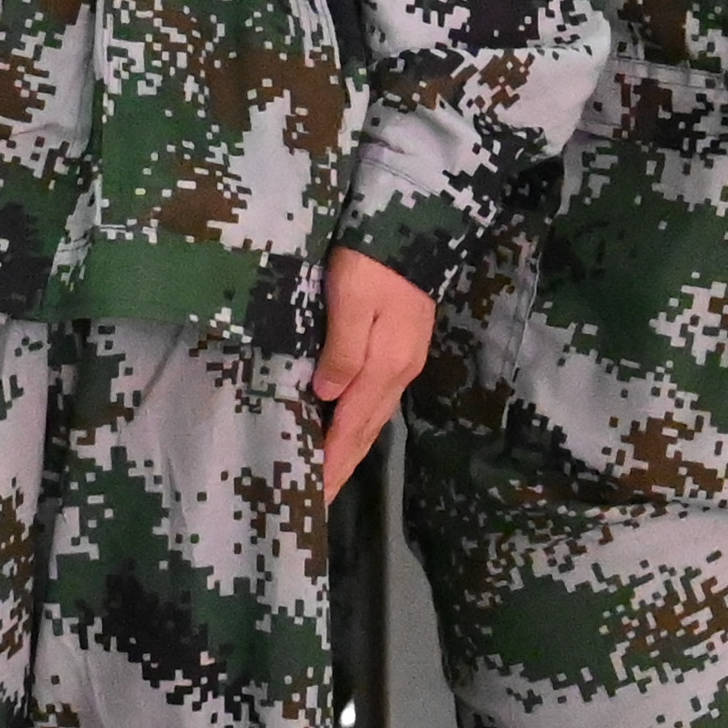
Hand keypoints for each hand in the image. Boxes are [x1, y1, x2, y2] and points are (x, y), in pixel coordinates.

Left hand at [310, 245, 432, 501]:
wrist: (414, 223)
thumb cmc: (373, 259)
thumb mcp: (351, 298)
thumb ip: (342, 349)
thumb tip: (326, 398)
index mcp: (385, 366)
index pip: (351, 429)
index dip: (331, 463)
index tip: (312, 497)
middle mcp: (398, 372)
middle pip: (365, 431)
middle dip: (341, 467)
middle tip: (317, 503)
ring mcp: (403, 361)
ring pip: (372, 418)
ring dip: (350, 449)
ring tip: (328, 475)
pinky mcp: (401, 348)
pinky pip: (375, 400)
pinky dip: (357, 424)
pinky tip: (344, 428)